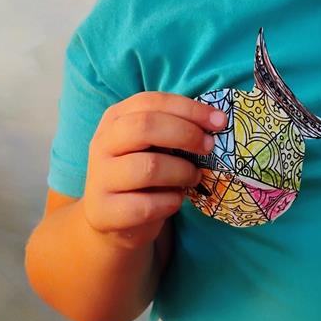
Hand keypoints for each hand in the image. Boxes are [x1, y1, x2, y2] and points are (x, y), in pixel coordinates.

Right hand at [82, 92, 226, 248]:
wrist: (113, 219)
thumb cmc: (143, 171)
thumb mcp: (154, 143)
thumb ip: (175, 128)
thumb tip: (216, 121)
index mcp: (116, 118)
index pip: (152, 101)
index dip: (189, 109)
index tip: (220, 121)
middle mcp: (102, 143)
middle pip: (145, 126)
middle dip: (186, 134)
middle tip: (209, 147)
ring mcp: (100, 178)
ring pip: (148, 167)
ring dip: (182, 172)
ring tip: (193, 177)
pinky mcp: (104, 212)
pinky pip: (146, 205)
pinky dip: (170, 202)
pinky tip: (175, 200)